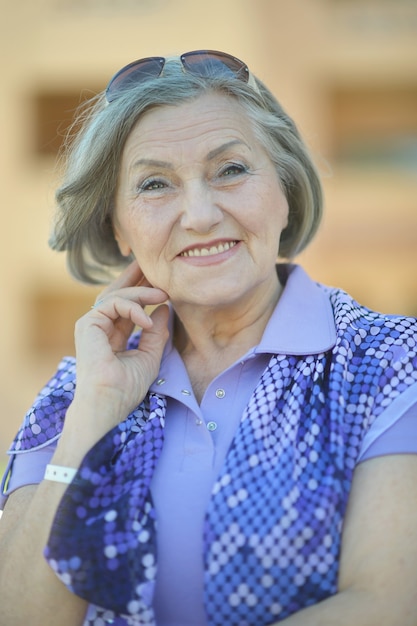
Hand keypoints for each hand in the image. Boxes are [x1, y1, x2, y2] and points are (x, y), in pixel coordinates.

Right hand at [57, 261, 168, 459]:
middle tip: (155, 264)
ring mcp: (92, 325)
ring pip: (117, 295)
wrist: (108, 404)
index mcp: (112, 335)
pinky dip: (133, 308)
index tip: (161, 280)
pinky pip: (113, 304)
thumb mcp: (150, 356)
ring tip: (164, 293)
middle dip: (136, 277)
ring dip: (142, 291)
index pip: (127, 305)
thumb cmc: (125, 388)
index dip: (142, 290)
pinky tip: (148, 319)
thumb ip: (156, 333)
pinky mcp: (88, 324)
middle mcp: (100, 327)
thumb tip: (164, 308)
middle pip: (117, 292)